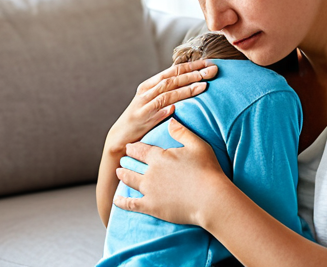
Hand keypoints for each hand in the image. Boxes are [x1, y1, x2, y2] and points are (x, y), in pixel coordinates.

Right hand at [104, 60, 217, 156]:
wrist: (121, 136)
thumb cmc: (141, 118)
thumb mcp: (153, 102)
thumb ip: (168, 92)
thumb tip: (189, 83)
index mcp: (150, 84)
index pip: (173, 71)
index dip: (191, 65)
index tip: (208, 62)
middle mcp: (146, 91)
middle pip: (172, 78)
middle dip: (193, 73)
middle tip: (211, 70)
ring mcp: (144, 104)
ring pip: (167, 92)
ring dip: (186, 88)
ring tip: (203, 84)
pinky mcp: (142, 117)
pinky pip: (156, 110)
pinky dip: (167, 107)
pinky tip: (178, 106)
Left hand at [113, 118, 230, 226]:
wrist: (210, 199)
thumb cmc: (207, 170)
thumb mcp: (197, 145)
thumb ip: (181, 132)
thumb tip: (170, 120)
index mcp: (159, 157)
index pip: (140, 150)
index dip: (133, 148)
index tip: (129, 147)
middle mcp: (150, 173)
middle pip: (132, 165)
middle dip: (126, 162)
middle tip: (122, 161)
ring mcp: (149, 191)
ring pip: (130, 181)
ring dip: (123, 176)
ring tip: (119, 174)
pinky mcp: (151, 207)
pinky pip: (131, 204)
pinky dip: (122, 201)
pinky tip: (117, 199)